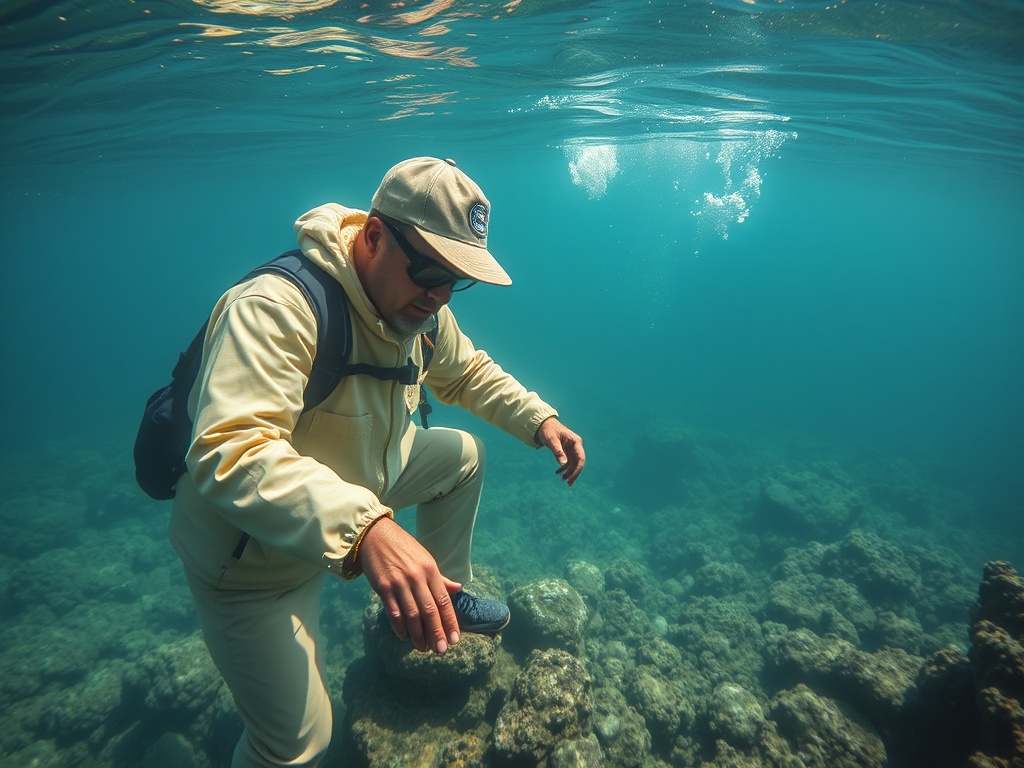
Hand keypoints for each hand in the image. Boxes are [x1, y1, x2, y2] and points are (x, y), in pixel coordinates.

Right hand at [357, 517, 461, 653]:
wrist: (375, 536)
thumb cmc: (403, 548)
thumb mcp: (425, 559)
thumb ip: (440, 578)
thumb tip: (458, 589)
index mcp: (430, 570)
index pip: (443, 600)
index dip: (450, 622)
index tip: (455, 639)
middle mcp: (416, 577)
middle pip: (429, 611)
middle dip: (436, 633)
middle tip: (441, 650)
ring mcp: (398, 583)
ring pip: (411, 615)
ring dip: (418, 635)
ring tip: (423, 648)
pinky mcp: (382, 587)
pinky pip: (393, 613)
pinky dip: (400, 627)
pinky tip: (404, 637)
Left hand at [535, 417, 585, 485]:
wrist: (544, 425)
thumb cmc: (548, 430)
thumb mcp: (551, 440)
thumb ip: (558, 451)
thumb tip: (563, 464)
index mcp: (576, 441)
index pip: (580, 457)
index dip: (578, 469)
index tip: (572, 477)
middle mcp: (576, 446)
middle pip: (578, 462)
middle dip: (574, 473)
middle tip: (569, 483)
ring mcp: (572, 449)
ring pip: (574, 463)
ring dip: (569, 472)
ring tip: (563, 480)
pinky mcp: (567, 451)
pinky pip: (568, 462)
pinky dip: (564, 468)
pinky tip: (558, 473)